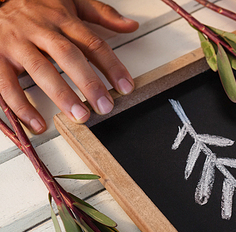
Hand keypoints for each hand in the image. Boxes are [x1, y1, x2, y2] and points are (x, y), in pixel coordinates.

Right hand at [0, 0, 137, 133]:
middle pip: (68, 56)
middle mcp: (40, 30)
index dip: (112, 66)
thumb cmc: (35, 4)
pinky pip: (7, 84)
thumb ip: (102, 14)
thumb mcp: (72, 1)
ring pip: (41, 69)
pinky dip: (22, 106)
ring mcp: (17, 43)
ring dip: (61, 95)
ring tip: (79, 115)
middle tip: (105, 106)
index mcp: (62, 18)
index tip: (126, 87)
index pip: (93, 44)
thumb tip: (130, 25)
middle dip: (89, 83)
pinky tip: (37, 123)